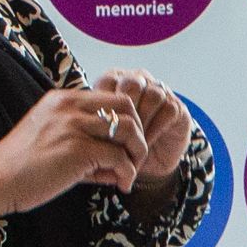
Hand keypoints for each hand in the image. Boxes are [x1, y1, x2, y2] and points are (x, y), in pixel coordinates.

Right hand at [0, 85, 147, 214]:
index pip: (112, 98)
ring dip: (137, 155)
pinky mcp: (77, 150)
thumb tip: (119, 165)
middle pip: (127, 106)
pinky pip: (119, 157)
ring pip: (128, 130)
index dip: (126, 122)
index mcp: (62, 99)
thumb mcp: (52, 143)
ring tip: (129, 174)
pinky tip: (120, 185)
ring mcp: (73, 126)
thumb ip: (85, 146)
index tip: (124, 147)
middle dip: (138, 133)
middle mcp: (69, 106)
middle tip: (134, 159)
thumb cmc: (20, 168)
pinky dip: (127, 173)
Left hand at [80, 68, 193, 190]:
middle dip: (124, 112)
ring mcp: (161, 92)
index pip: (109, 80)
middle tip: (115, 135)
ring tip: (130, 143)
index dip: (104, 103)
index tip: (97, 128)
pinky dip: (155, 128)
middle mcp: (140, 81)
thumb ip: (88, 122)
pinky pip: (167, 110)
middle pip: (132, 84)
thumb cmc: (117, 147)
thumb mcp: (97, 135)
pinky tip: (144, 144)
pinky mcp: (177, 107)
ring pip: (152, 96)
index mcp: (116, 81)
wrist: (146, 166)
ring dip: (141, 122)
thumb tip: (69, 122)